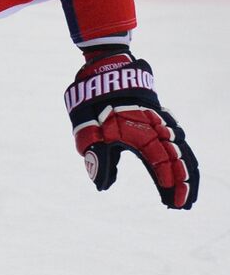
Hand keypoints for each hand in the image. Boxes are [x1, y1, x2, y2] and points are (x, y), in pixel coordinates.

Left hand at [64, 52, 198, 208]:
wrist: (105, 69)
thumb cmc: (93, 102)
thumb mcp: (88, 130)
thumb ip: (98, 158)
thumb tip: (102, 185)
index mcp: (142, 131)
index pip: (163, 162)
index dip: (170, 183)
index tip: (174, 203)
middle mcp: (158, 127)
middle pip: (179, 158)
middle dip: (183, 183)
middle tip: (183, 205)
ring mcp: (160, 121)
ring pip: (180, 149)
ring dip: (185, 172)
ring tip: (184, 194)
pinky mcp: (158, 118)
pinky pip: (175, 140)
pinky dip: (180, 157)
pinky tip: (180, 171)